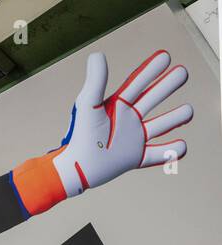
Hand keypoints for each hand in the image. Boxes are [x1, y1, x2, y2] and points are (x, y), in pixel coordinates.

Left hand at [12, 51, 190, 215]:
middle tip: (183, 73)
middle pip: (153, 99)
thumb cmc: (79, 136)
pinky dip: (172, 151)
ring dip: (176, 118)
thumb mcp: (88, 105)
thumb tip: (98, 55)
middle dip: (168, 86)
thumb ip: (96, 81)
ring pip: (161, 125)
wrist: (76, 168)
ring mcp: (133, 138)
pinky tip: (183, 146)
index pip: (138, 83)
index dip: (150, 70)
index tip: (165, 56)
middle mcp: (127, 120)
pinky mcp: (135, 157)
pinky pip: (158, 154)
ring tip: (189, 111)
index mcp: (117, 106)